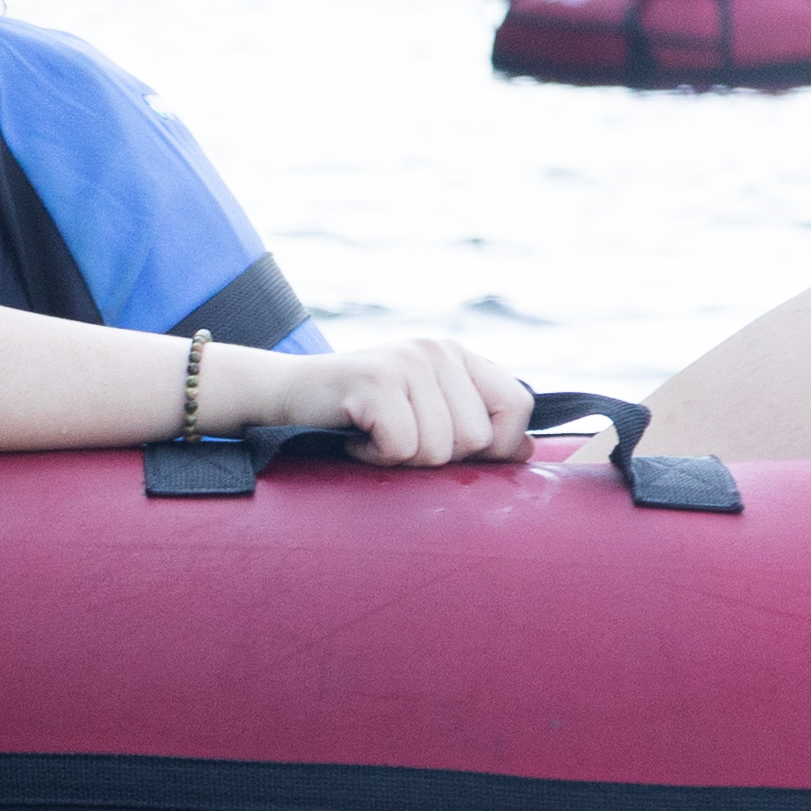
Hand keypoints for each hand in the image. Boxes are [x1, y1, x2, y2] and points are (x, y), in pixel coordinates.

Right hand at [251, 330, 539, 469]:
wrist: (282, 396)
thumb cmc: (356, 415)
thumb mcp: (424, 412)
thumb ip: (473, 424)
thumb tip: (529, 451)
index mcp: (457, 354)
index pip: (517, 406)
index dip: (497, 445)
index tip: (451, 452)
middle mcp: (437, 350)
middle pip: (479, 438)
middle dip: (438, 457)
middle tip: (397, 439)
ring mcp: (407, 362)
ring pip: (441, 450)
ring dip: (402, 460)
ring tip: (374, 437)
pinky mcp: (376, 381)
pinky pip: (403, 448)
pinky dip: (375, 458)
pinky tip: (355, 440)